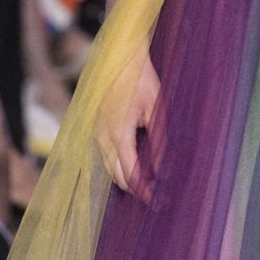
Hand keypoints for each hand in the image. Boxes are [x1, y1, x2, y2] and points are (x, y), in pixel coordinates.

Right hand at [94, 50, 160, 201]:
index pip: (130, 173)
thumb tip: (164, 169)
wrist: (119, 58)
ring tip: (147, 187)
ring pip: (109, 169)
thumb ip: (160, 140)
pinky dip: (117, 168)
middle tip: (156, 198)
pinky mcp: (95, 129)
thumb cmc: (142, 80)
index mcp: (118, 133)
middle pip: (117, 177)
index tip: (158, 201)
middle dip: (135, 190)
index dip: (144, 191)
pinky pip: (105, 157)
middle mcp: (103, 137)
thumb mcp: (157, 109)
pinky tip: (133, 168)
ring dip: (126, 180)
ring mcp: (96, 133)